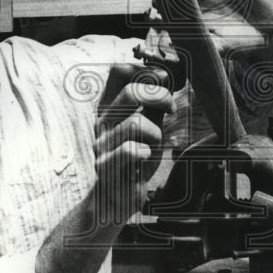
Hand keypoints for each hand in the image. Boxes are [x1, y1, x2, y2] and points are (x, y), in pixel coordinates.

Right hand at [93, 63, 172, 223]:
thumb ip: (152, 105)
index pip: (118, 72)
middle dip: (160, 97)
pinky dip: (145, 153)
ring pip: (136, 122)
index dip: (144, 70)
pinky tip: (144, 159)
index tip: (164, 80)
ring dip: (156, 133)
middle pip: (131, 92)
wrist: (115, 202)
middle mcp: (103, 122)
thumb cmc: (134, 163)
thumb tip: (164, 76)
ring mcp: (102, 144)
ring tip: (155, 145)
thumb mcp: (148, 129)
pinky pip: (130, 150)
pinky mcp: (106, 167)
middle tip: (171, 109)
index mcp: (110, 108)